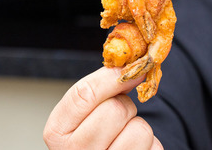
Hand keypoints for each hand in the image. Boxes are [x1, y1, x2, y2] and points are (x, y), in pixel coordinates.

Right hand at [43, 66, 162, 149]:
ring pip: (140, 130)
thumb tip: (130, 68)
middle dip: (124, 106)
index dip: (110, 77)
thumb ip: (95, 92)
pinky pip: (154, 147)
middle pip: (116, 109)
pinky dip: (150, 145)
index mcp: (57, 133)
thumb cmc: (87, 139)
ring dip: (138, 127)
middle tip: (119, 117)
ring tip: (125, 137)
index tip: (128, 70)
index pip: (84, 94)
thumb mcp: (79, 116)